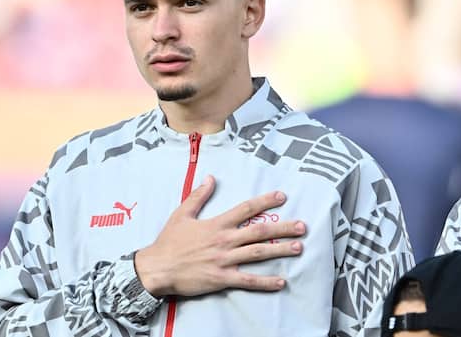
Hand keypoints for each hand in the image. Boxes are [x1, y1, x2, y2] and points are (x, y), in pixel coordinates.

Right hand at [134, 175, 305, 297]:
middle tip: (302, 226)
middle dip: (283, 228)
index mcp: (216, 224)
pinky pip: (248, 280)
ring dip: (280, 250)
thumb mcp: (181, 214)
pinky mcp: (222, 278)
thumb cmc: (169, 241)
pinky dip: (266, 282)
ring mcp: (225, 260)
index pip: (245, 209)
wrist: (158, 267)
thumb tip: (211, 178)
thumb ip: (198, 196)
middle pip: (259, 231)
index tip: (282, 196)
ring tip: (298, 247)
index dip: (265, 201)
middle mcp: (224, 240)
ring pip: (258, 254)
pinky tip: (281, 281)